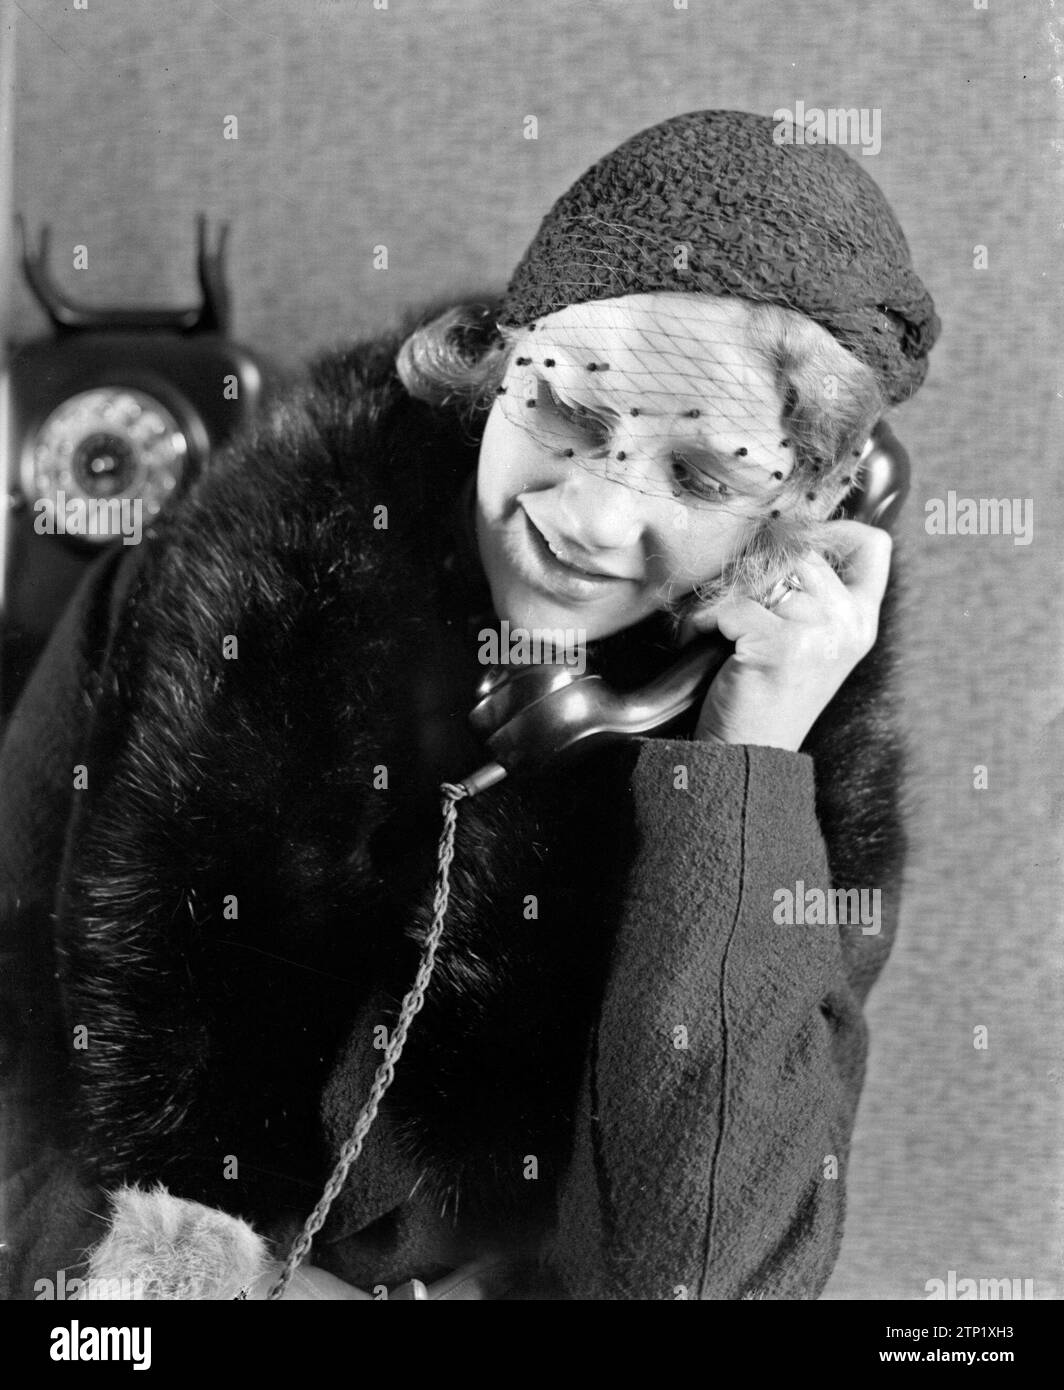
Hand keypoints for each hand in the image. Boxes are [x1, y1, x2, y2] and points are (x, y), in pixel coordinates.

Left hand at [686, 520, 891, 751]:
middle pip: (799, 551)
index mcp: (861, 620)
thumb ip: (812, 593)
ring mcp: (819, 632)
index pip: (873, 546)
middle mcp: (848, 622)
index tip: (792, 541)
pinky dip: (703, 621)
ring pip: (763, 572)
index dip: (832, 529)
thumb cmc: (767, 694)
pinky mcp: (780, 644)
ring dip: (727, 594)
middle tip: (732, 604)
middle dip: (755, 570)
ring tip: (718, 627)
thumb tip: (783, 532)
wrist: (747, 755)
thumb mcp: (807, 641)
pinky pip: (730, 604)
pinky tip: (701, 642)